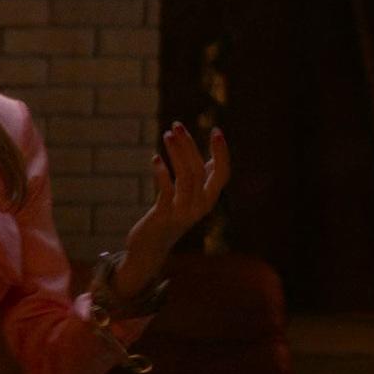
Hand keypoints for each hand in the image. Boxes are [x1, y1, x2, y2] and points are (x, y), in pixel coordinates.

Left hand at [121, 122, 231, 287]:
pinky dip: (162, 173)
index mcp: (209, 199)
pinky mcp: (164, 217)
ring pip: (185, 177)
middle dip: (189, 145)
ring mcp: (183, 212)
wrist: (151, 248)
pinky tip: (155, 158)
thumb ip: (200, 180)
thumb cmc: (170, 217)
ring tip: (166, 135)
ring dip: (176, 153)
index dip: (222, 152)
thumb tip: (210, 158)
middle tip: (177, 125)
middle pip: (199, 170)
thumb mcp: (188, 198)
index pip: (223, 173)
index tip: (217, 130)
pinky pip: (167, 191)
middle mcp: (200, 206)